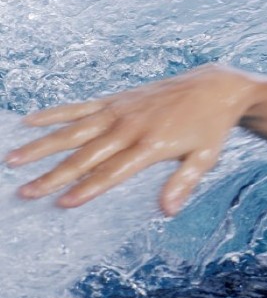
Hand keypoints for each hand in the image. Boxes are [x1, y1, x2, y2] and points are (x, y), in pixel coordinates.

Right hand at [4, 65, 256, 215]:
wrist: (215, 87)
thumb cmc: (210, 126)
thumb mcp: (206, 156)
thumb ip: (184, 183)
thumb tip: (168, 211)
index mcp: (152, 144)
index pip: (113, 171)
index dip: (88, 188)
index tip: (62, 203)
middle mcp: (131, 126)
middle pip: (86, 154)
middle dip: (54, 175)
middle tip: (25, 192)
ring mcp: (120, 110)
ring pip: (74, 129)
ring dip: (43, 144)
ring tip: (13, 159)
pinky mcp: (117, 99)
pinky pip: (80, 106)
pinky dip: (55, 114)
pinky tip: (29, 121)